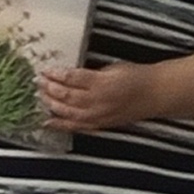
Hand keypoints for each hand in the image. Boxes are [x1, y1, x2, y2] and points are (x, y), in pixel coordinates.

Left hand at [38, 60, 158, 133]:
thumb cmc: (137, 77)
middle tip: (37, 82)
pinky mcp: (99, 125)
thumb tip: (68, 75)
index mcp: (103, 83)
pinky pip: (75, 126)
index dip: (56, 74)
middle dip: (49, 89)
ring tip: (39, 97)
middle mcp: (99, 101)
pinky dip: (59, 124)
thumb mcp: (113, 67)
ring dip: (50, 105)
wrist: (156, 94)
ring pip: (67, 112)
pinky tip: (46, 121)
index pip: (72, 78)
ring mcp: (98, 116)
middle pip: (66, 96)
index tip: (45, 70)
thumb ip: (90, 73)